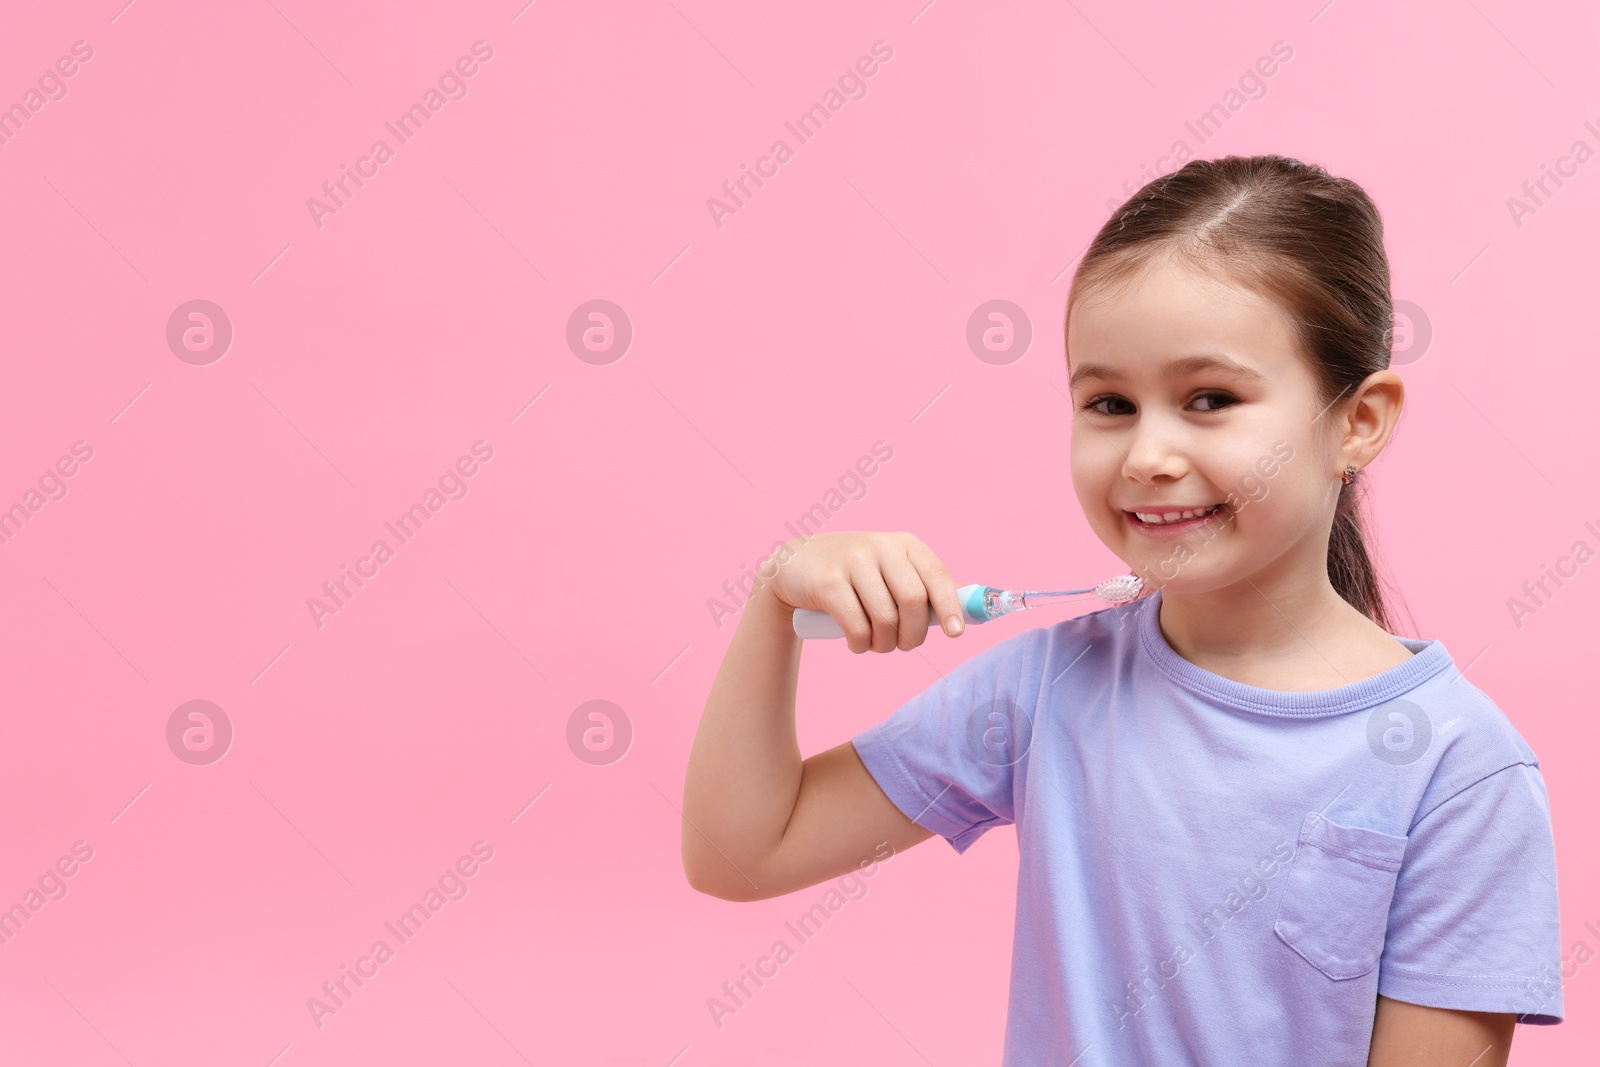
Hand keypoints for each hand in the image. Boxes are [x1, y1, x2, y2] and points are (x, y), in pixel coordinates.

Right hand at [762, 532, 965, 654]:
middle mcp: (882, 547)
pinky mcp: (828, 581)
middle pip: (913, 602)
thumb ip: (922, 586)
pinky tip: (857, 644)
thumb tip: (964, 608)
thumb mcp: (890, 570)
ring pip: (885, 619)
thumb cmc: (853, 576)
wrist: (795, 565)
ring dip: (885, 644)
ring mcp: (853, 561)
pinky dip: (861, 645)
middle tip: (903, 645)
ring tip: (876, 644)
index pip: (937, 577)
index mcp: (905, 545)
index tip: (955, 634)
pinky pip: (857, 627)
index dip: (950, 607)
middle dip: (913, 634)